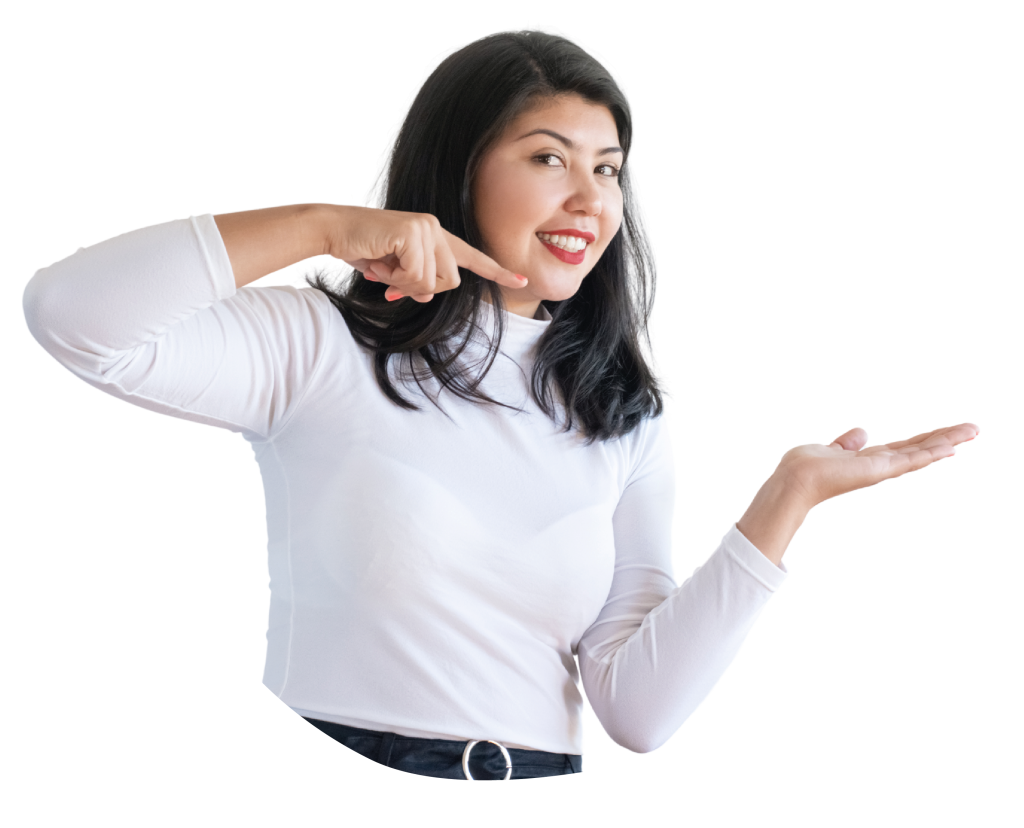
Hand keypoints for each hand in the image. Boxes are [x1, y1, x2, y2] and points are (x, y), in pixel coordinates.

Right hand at [320, 204, 526, 302]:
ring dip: (402, 284)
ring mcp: (426, 228)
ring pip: (431, 282)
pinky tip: (379, 262)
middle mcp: (435, 229)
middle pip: (449, 282)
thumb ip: (414, 283)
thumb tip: (424, 296)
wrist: (334, 231)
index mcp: (436, 238)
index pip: (472, 257)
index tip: (521, 281)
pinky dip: (394, 278)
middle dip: (419, 289)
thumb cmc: (361, 249)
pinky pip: (416, 276)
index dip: (497, 272)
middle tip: (390, 279)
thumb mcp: (392, 272)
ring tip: (382, 266)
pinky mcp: (413, 233)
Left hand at [779, 421, 980, 511]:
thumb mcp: (833, 448)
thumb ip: (848, 442)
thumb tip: (862, 431)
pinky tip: (951, 448)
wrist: (796, 479)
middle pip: (919, 448)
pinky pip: (910, 461)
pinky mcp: (880, 471)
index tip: (948, 436)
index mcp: (870, 459)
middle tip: (974, 429)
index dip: (927, 441)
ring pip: (922, 452)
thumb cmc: (807, 466)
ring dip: (947, 441)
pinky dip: (930, 454)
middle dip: (946, 438)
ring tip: (972, 431)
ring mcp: (882, 469)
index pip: (905, 447)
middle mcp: (881, 465)